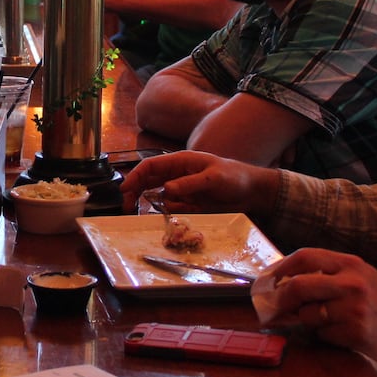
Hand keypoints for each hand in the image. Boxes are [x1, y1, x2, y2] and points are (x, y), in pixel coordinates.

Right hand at [121, 150, 269, 213]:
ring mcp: (181, 189)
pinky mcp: (187, 202)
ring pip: (156, 195)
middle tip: (127, 206)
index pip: (151, 166)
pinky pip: (170, 207)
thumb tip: (165, 189)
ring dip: (149, 203)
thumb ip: (189, 183)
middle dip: (135, 191)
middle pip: (147, 180)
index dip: (135, 176)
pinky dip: (165, 211)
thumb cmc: (235, 177)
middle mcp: (176, 174)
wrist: (252, 192)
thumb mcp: (213, 178)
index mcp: (180, 162)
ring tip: (142, 211)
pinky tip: (168, 214)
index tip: (124, 190)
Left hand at [258, 248, 376, 374]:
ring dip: (305, 320)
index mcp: (351, 264)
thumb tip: (281, 279)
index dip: (280, 268)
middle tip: (271, 308)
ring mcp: (354, 308)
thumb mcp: (357, 278)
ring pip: (307, 313)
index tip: (267, 280)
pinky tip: (338, 333)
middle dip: (279, 299)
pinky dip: (321, 335)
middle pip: (298, 285)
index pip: (305, 257)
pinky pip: (320, 333)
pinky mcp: (354, 331)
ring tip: (322, 321)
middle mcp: (352, 282)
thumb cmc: (375, 305)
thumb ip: (326, 273)